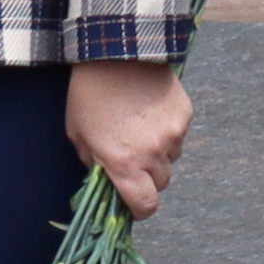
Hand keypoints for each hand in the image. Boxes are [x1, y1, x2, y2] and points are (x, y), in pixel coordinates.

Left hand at [68, 60, 192, 219]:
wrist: (117, 53)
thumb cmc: (89, 95)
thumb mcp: (78, 134)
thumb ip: (93, 163)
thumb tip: (106, 179)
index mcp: (125, 162)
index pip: (145, 205)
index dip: (139, 210)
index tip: (132, 205)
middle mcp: (154, 153)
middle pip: (160, 183)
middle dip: (146, 178)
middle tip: (130, 160)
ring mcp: (174, 134)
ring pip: (171, 159)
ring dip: (157, 154)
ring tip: (139, 130)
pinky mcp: (185, 115)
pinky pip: (179, 135)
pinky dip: (167, 131)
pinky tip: (150, 112)